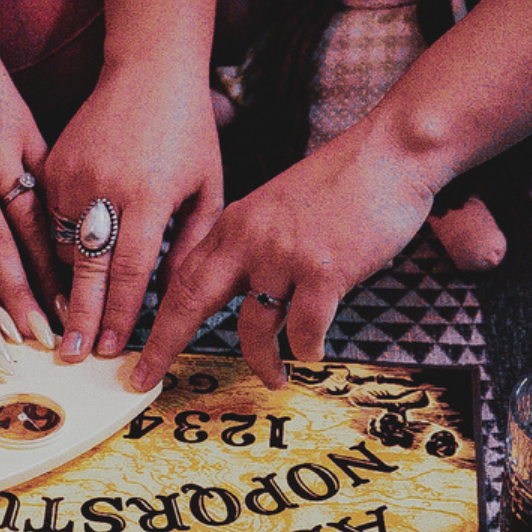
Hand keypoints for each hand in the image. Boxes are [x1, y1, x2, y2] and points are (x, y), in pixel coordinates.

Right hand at [43, 67, 222, 360]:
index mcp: (149, 195)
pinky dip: (60, 246)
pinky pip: (50, 220)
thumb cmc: (188, 131)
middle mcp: (105, 188)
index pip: (130, 270)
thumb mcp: (207, 188)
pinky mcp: (52, 164)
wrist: (149, 69)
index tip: (110, 348)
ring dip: (68, 284)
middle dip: (79, 317)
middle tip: (70, 354)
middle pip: (88, 269)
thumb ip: (192, 244)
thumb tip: (170, 297)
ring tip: (65, 320)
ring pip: (63, 247)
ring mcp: (72, 175)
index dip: (118, 314)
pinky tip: (68, 268)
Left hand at [132, 118, 440, 389]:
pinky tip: (315, 351)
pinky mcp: (324, 270)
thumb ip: (252, 244)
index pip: (179, 277)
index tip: (141, 349)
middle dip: (163, 345)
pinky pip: (304, 330)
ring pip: (253, 329)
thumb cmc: (343, 182)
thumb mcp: (277, 206)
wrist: (391, 152)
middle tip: (146, 379)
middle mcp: (249, 239)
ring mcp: (284, 255)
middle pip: (189, 301)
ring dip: (262, 363)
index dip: (157, 319)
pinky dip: (308, 349)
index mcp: (234, 223)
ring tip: (274, 378)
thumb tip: (240, 291)